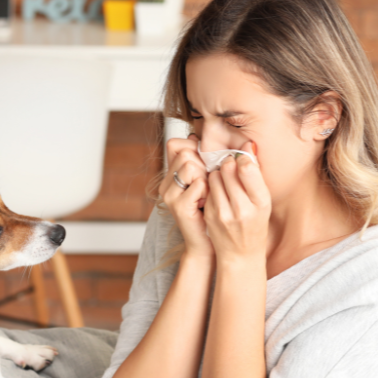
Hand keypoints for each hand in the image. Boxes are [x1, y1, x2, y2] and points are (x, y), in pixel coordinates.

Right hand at [160, 133, 213, 259]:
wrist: (208, 243)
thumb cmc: (212, 210)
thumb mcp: (207, 181)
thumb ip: (204, 160)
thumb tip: (200, 134)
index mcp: (171, 175)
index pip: (175, 144)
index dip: (193, 148)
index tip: (205, 164)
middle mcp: (166, 183)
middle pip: (185, 152)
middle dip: (203, 165)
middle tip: (208, 184)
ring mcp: (170, 195)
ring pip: (190, 164)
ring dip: (206, 177)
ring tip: (208, 194)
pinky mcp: (179, 206)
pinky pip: (198, 183)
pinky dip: (209, 191)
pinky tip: (208, 203)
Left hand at [203, 141, 271, 264]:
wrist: (240, 255)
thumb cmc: (255, 225)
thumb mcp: (263, 202)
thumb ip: (255, 176)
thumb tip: (248, 146)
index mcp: (260, 203)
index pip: (247, 168)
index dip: (243, 158)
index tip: (243, 158)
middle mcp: (242, 209)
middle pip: (228, 169)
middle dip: (229, 164)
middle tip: (232, 166)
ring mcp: (223, 213)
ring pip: (215, 176)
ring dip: (219, 173)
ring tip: (225, 180)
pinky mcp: (210, 214)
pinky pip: (208, 188)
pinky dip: (212, 185)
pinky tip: (219, 193)